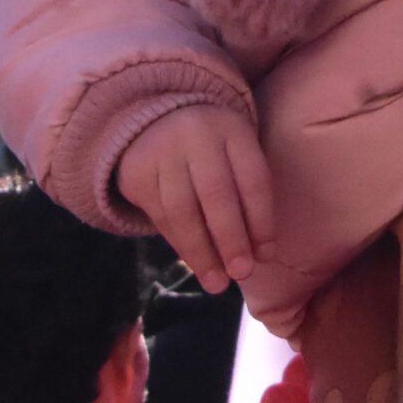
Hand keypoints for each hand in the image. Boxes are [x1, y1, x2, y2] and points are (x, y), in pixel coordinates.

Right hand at [118, 103, 274, 292]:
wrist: (153, 119)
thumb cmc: (211, 147)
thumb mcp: (235, 154)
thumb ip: (248, 195)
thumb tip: (260, 253)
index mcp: (231, 129)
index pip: (252, 178)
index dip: (261, 220)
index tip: (266, 255)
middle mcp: (195, 135)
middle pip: (215, 193)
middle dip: (231, 239)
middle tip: (242, 274)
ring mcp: (161, 152)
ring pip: (182, 210)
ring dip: (201, 252)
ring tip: (217, 283)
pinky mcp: (135, 172)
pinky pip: (160, 216)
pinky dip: (179, 244)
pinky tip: (195, 262)